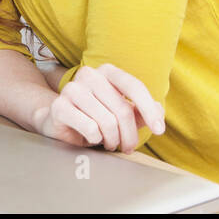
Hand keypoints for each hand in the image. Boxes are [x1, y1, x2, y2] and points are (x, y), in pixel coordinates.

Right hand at [34, 63, 164, 153]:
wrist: (60, 120)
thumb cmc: (95, 116)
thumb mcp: (120, 114)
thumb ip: (140, 112)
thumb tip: (159, 111)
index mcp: (106, 72)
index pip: (134, 86)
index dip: (149, 110)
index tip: (160, 130)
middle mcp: (88, 75)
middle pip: (122, 109)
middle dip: (130, 135)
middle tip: (127, 147)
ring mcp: (71, 89)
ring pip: (107, 121)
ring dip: (113, 139)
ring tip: (109, 143)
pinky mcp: (59, 106)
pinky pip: (90, 128)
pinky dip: (96, 139)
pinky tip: (93, 138)